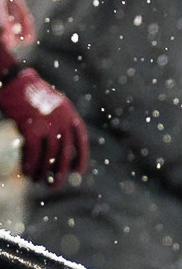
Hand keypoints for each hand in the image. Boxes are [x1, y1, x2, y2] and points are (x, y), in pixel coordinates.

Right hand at [0, 68, 88, 186]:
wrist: (14, 81)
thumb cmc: (30, 94)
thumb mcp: (52, 105)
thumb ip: (59, 124)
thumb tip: (58, 152)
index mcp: (70, 114)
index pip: (81, 141)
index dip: (81, 158)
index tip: (78, 173)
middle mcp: (62, 120)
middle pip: (64, 154)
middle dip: (60, 173)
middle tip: (55, 186)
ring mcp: (47, 124)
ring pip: (48, 156)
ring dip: (43, 172)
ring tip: (38, 181)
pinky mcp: (31, 127)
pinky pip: (33, 152)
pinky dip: (30, 164)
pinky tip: (28, 173)